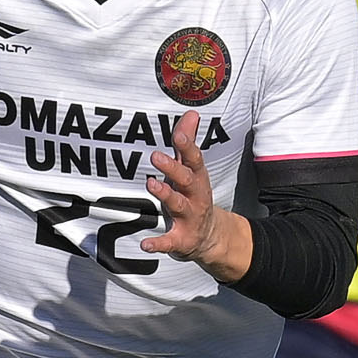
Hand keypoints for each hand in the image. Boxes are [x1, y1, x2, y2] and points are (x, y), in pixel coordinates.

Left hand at [140, 111, 251, 280]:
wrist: (212, 236)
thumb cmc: (194, 196)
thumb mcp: (192, 170)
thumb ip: (187, 144)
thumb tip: (190, 113)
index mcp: (197, 179)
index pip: (194, 160)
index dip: (187, 146)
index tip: (178, 134)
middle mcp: (196, 197)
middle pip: (186, 180)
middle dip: (173, 168)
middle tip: (155, 156)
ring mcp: (189, 218)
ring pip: (179, 205)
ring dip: (166, 195)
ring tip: (150, 184)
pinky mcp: (181, 240)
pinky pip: (169, 241)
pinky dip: (158, 243)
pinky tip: (145, 244)